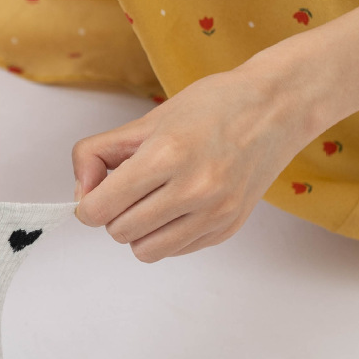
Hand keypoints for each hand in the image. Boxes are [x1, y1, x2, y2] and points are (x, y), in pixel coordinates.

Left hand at [72, 60, 321, 261]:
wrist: (276, 110)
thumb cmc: (211, 107)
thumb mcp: (145, 120)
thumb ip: (99, 154)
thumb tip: (82, 194)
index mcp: (166, 156)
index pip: (99, 209)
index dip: (88, 203)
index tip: (96, 192)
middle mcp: (193, 190)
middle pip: (118, 232)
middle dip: (114, 213)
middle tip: (130, 189)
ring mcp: (214, 213)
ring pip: (145, 251)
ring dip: (139, 230)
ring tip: (153, 200)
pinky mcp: (228, 228)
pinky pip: (176, 250)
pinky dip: (167, 234)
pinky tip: (179, 205)